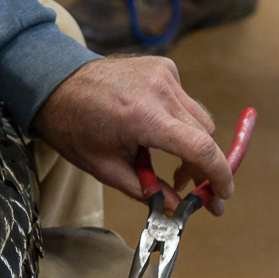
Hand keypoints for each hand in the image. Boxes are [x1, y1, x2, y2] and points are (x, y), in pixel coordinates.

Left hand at [33, 56, 234, 214]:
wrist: (55, 84)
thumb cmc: (75, 128)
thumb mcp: (107, 169)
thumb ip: (147, 191)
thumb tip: (177, 211)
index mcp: (143, 117)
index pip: (200, 148)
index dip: (219, 176)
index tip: (223, 196)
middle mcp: (159, 90)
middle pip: (205, 135)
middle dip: (204, 167)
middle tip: (193, 190)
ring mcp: (164, 74)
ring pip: (199, 117)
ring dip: (193, 144)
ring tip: (171, 164)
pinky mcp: (164, 66)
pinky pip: (185, 100)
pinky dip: (180, 120)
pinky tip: (156, 129)